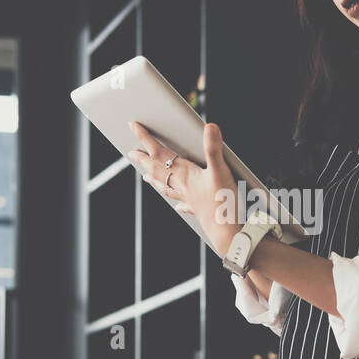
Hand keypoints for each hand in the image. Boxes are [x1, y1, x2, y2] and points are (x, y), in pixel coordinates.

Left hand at [128, 120, 240, 254]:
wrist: (226, 231)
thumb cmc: (222, 203)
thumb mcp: (220, 171)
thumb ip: (213, 149)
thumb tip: (210, 127)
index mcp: (183, 174)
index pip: (159, 153)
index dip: (145, 138)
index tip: (133, 127)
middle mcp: (181, 186)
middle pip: (157, 170)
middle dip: (144, 160)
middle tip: (132, 153)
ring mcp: (188, 198)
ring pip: (166, 187)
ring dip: (154, 179)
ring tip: (145, 176)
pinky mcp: (197, 209)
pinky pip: (183, 205)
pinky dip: (178, 203)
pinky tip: (178, 206)